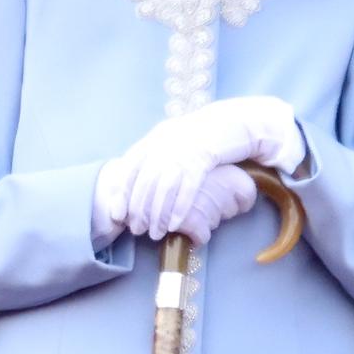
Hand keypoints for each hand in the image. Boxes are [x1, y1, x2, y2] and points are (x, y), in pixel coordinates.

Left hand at [94, 96, 304, 242]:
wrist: (235, 120)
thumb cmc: (204, 136)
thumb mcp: (176, 140)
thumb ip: (157, 156)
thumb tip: (139, 184)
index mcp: (157, 136)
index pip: (130, 166)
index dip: (122, 192)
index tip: (118, 214)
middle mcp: (167, 141)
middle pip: (146, 180)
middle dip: (139, 209)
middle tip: (137, 229)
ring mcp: (186, 148)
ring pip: (164, 186)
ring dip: (158, 214)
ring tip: (156, 232)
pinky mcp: (205, 155)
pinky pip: (188, 186)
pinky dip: (179, 206)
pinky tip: (175, 223)